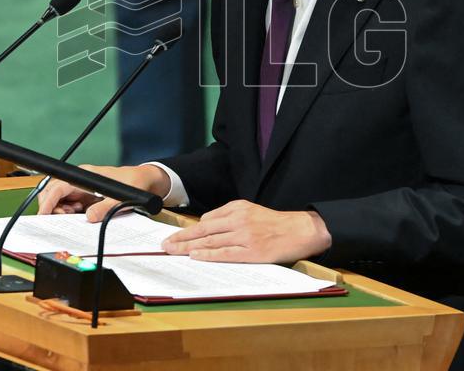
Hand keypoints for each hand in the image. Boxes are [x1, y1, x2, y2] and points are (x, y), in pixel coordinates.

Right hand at [36, 164, 169, 220]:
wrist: (146, 181)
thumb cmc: (133, 182)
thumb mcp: (122, 197)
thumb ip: (106, 207)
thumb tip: (89, 217)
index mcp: (84, 176)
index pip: (58, 186)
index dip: (49, 200)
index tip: (44, 214)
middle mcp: (80, 182)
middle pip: (53, 193)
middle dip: (52, 207)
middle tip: (63, 218)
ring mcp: (82, 190)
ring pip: (59, 201)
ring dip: (60, 212)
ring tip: (74, 217)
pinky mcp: (86, 199)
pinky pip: (69, 207)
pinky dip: (69, 215)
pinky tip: (80, 218)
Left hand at [162, 200, 331, 263]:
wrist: (300, 230)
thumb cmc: (275, 224)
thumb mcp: (251, 211)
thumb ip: (229, 216)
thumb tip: (206, 225)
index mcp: (237, 207)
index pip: (206, 219)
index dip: (188, 230)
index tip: (173, 236)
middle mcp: (239, 219)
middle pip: (203, 229)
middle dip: (181, 238)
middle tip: (164, 245)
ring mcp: (244, 235)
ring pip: (210, 241)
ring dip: (188, 247)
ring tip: (172, 251)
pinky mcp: (251, 251)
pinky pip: (225, 253)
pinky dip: (208, 255)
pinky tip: (194, 256)